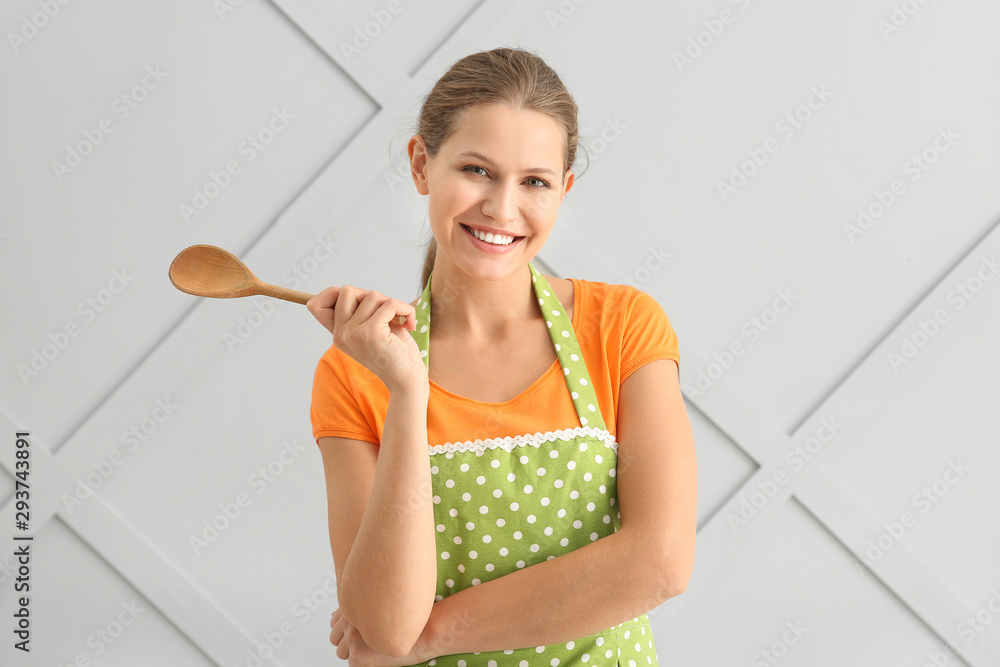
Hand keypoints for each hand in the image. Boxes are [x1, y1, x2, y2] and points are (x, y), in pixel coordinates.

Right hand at [306, 285, 427, 392]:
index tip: (359, 301)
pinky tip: (409, 324)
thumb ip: (361, 312)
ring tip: (400, 321)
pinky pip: (389, 304)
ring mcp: (352, 333)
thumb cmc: (395, 353)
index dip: (331, 293)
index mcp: (338, 334)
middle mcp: (340, 334)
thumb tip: (351, 289)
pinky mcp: (369, 333)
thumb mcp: (373, 329)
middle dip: (372, 296)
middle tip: (388, 312)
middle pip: (346, 290)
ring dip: (393, 304)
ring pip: (372, 295)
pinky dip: (405, 309)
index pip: (315, 304)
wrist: (408, 381)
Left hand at [330, 607, 430, 666]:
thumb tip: (336, 617)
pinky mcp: (356, 655)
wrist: (426, 630)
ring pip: (342, 652)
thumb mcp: (384, 606)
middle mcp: (349, 620)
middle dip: (348, 642)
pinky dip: (364, 663)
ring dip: (355, 652)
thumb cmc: (410, 618)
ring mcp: (351, 638)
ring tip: (374, 650)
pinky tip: (378, 656)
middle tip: (367, 644)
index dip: (346, 629)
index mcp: (356, 606)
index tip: (359, 633)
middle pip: (335, 638)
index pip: (335, 621)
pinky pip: (352, 664)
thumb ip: (362, 609)